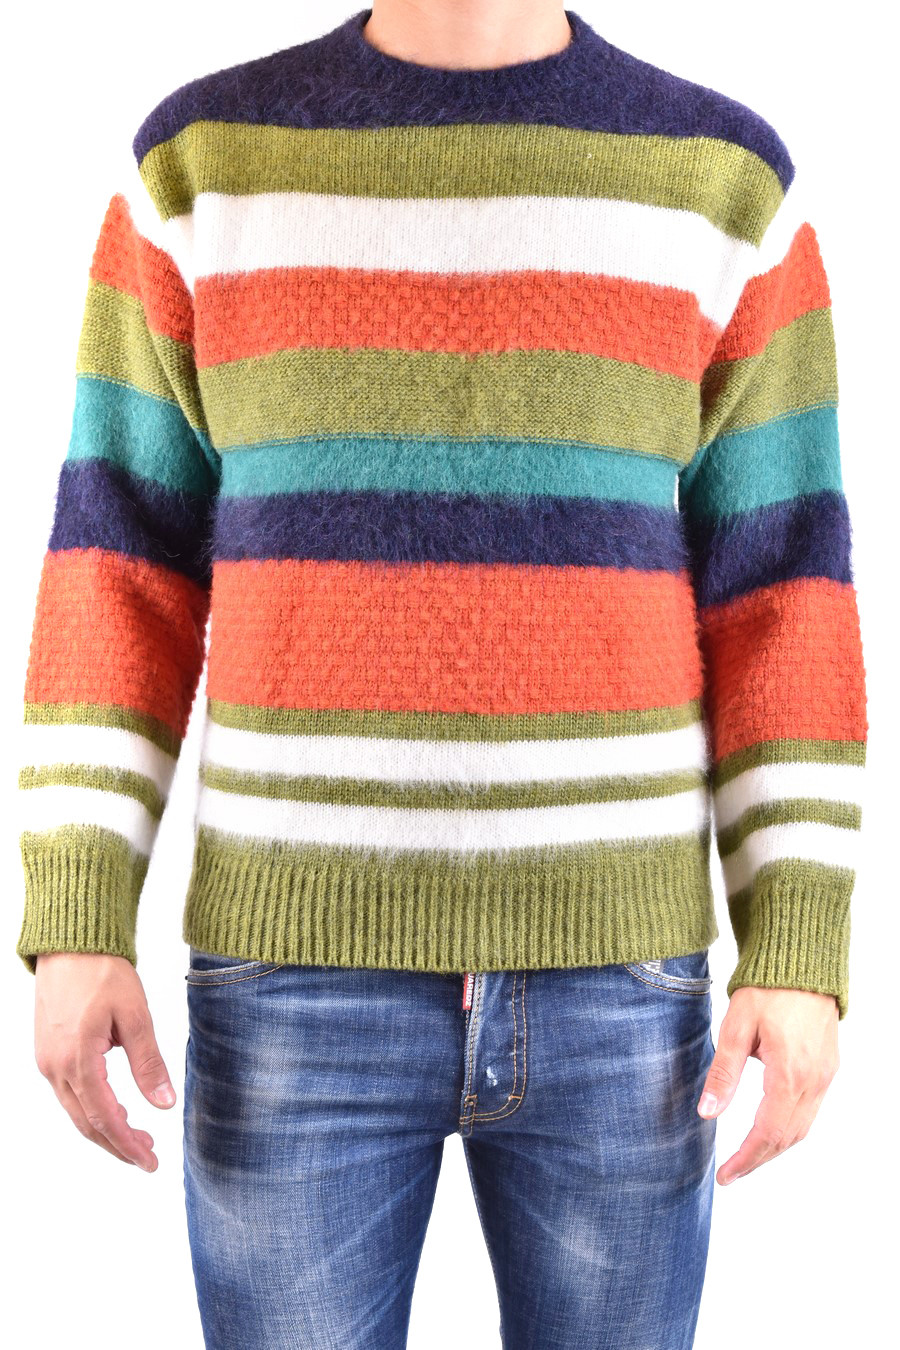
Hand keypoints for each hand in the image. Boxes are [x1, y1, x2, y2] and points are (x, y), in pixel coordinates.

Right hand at [33, 952, 175, 1170]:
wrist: (71, 944)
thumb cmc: (102, 972)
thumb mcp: (135, 1015)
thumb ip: (148, 1062)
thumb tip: (164, 1104)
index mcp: (77, 1059)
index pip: (104, 1117)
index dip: (128, 1144)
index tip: (150, 1161)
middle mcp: (55, 1067)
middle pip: (86, 1123)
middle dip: (118, 1145)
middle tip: (148, 1157)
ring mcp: (47, 1061)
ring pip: (76, 1111)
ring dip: (105, 1128)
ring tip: (138, 1136)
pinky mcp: (48, 1053)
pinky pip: (69, 1094)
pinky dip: (92, 1108)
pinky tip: (115, 1108)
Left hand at [697, 986, 838, 1184]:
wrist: (803, 963)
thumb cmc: (766, 989)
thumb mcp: (736, 1027)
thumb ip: (724, 1073)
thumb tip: (707, 1113)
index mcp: (789, 1074)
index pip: (768, 1133)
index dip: (746, 1158)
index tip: (725, 1175)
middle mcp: (813, 1081)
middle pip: (787, 1138)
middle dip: (759, 1159)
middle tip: (731, 1173)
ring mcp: (824, 1076)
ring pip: (802, 1128)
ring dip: (775, 1147)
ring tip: (746, 1157)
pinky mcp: (827, 1068)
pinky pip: (810, 1111)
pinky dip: (789, 1128)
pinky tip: (769, 1128)